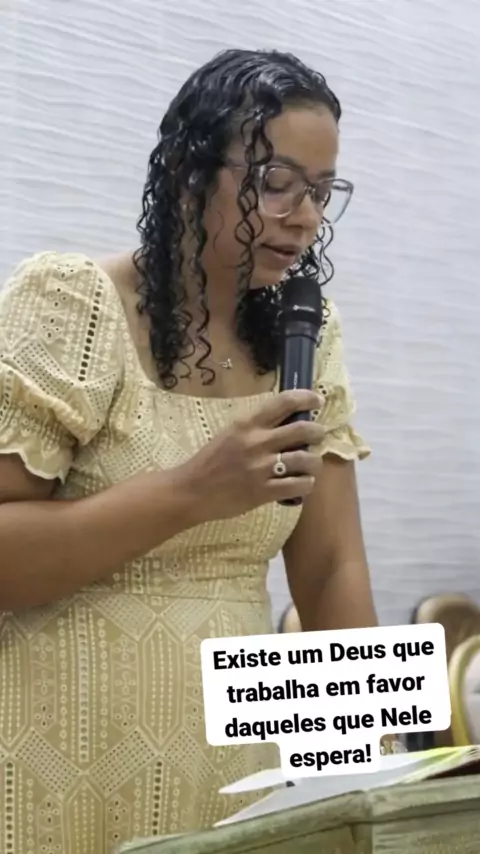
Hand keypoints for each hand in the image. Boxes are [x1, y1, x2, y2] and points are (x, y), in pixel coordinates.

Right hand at [181, 389, 324, 522]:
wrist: (191, 491)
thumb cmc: (210, 462)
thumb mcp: (230, 435)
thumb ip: (256, 429)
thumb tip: (287, 422)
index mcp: (248, 424)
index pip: (284, 402)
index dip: (307, 398)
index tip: (317, 401)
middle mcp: (257, 442)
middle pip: (303, 429)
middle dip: (318, 433)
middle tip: (318, 437)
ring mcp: (262, 468)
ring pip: (307, 459)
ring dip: (314, 462)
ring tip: (310, 466)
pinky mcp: (264, 492)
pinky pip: (299, 485)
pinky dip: (307, 484)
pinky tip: (302, 483)